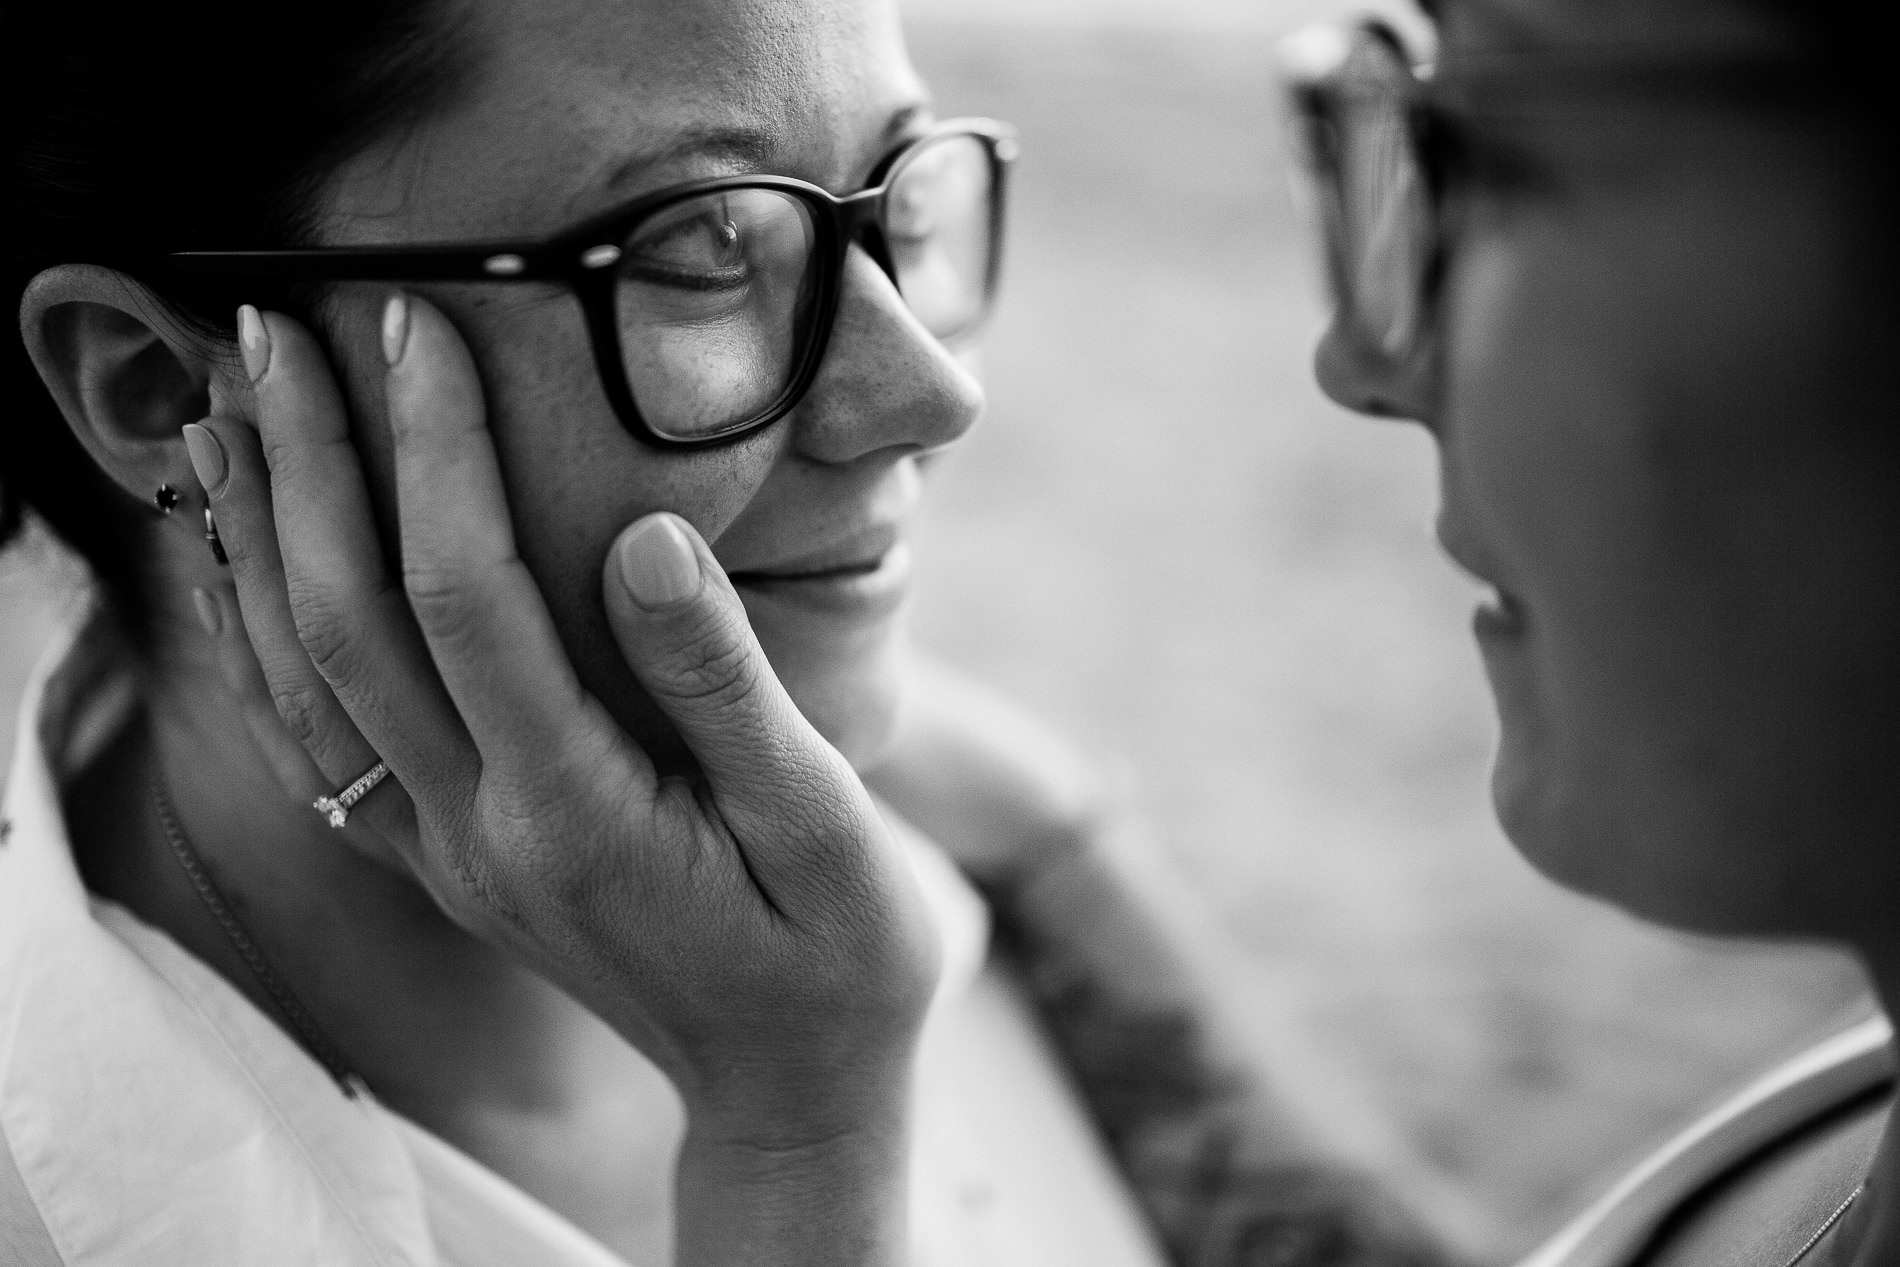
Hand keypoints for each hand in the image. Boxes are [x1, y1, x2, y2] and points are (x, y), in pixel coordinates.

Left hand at [186, 294, 935, 1264]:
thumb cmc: (838, 952)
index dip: (436, 453)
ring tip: (224, 410)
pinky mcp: (448, 863)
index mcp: (579, 811)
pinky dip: (261, 642)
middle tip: (273, 327)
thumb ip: (725, 684)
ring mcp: (452, 857)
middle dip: (310, 466)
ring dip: (258, 540)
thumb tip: (646, 537)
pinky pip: (316, 746)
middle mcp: (485, 834)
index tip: (420, 324)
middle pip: (349, 628)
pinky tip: (245, 564)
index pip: (470, 598)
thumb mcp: (823, 822)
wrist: (791, 1084)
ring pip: (306, 683)